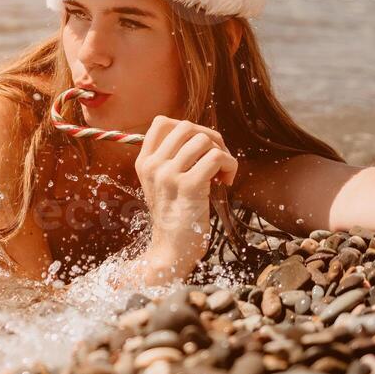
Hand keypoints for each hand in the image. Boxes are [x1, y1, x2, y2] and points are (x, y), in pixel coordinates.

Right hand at [135, 116, 238, 274]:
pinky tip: (226, 183)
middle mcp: (153, 166)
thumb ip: (171, 159)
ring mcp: (169, 175)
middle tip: (217, 161)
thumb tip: (200, 135)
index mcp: (144, 162)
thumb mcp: (162, 184)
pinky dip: (230, 166)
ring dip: (222, 153)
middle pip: (187, 127)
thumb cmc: (175, 216)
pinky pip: (217, 157)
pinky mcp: (189, 187)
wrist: (172, 251)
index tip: (198, 150)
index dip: (188, 129)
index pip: (162, 122)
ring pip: (204, 140)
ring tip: (221, 174)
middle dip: (210, 138)